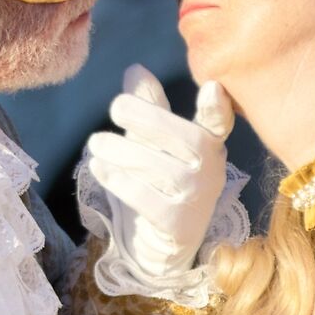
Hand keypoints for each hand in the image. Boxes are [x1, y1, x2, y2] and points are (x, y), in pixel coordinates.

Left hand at [80, 65, 234, 285]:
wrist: (162, 244)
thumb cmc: (160, 184)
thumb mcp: (154, 142)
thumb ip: (149, 107)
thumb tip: (134, 69)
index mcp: (208, 144)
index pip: (219, 124)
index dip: (218, 108)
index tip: (212, 87)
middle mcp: (210, 170)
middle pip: (189, 140)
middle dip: (151, 118)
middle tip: (115, 107)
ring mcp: (197, 200)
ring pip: (164, 170)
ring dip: (125, 152)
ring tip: (95, 143)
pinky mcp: (178, 226)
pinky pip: (149, 201)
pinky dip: (122, 182)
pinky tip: (100, 168)